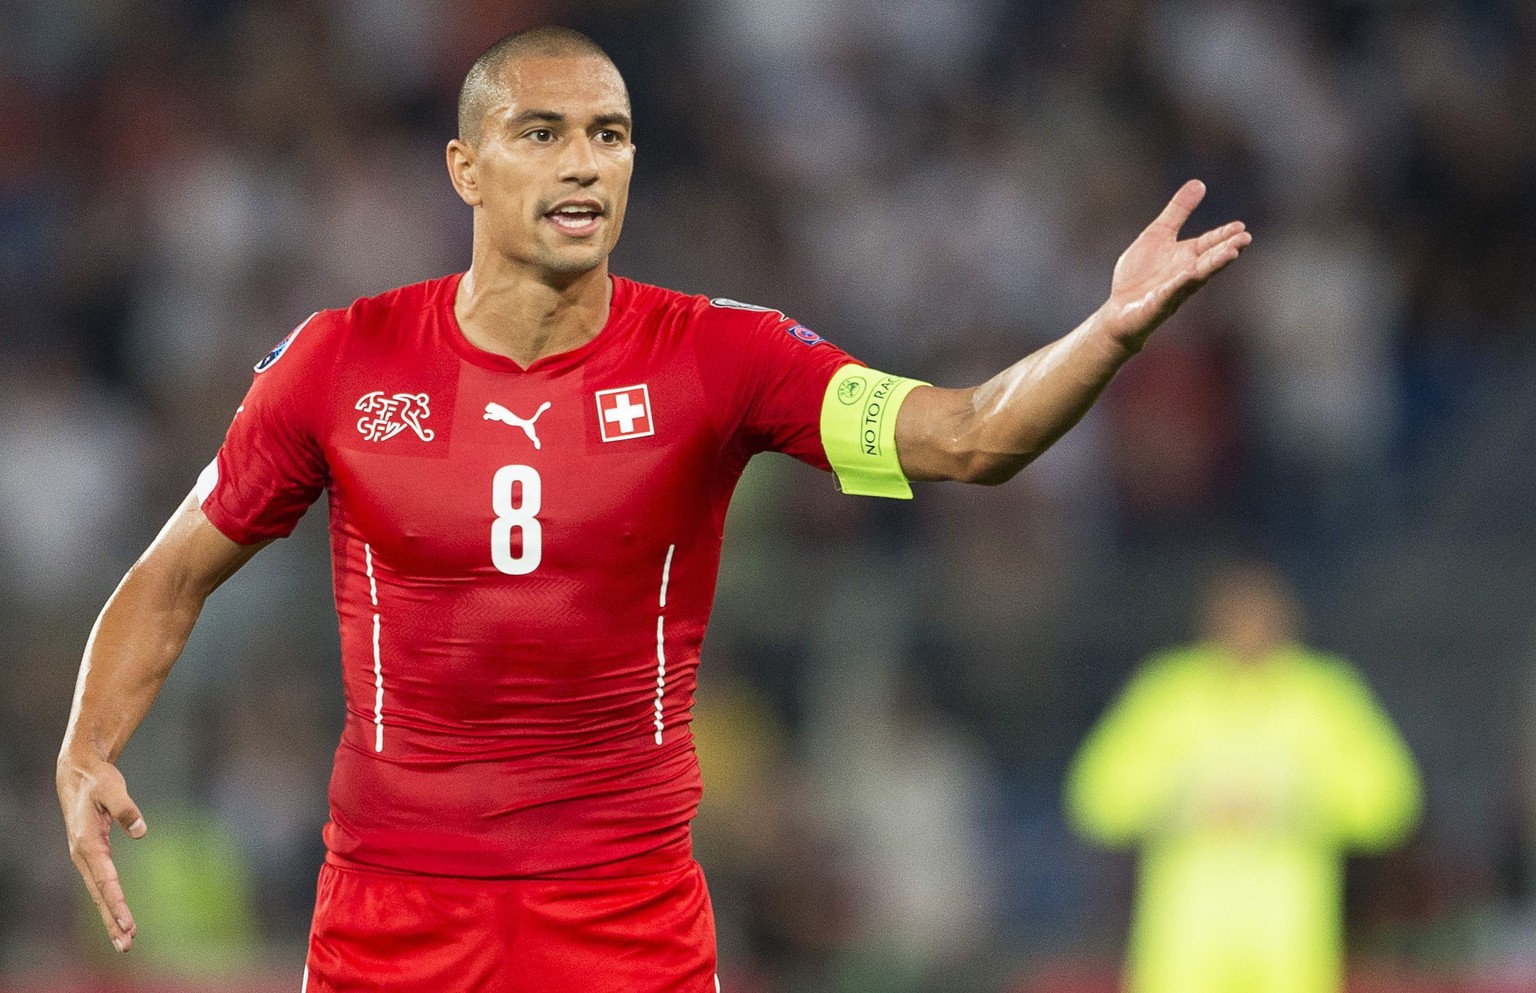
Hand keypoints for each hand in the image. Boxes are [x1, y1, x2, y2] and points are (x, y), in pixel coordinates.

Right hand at [57, 757, 146, 951]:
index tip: (127, 922)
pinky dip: (110, 903)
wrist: (77, 774)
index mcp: (86, 843)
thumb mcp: (112, 787)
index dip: (116, 902)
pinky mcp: (91, 855)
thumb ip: (126, 808)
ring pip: (99, 894)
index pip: (105, 879)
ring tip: (125, 942)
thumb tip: (140, 831)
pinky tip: (119, 918)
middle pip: (99, 895)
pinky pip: (101, 885)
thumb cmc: (97, 780)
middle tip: (126, 945)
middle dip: (113, 921)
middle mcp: (83, 855)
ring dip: (111, 918)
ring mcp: (85, 857)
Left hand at [1101, 180, 1250, 350]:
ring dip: (1213, 266)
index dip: (1224, 235)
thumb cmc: (1140, 274)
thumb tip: (1199, 183)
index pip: (1210, 243)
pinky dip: (1178, 284)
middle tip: (1245, 239)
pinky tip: (1188, 275)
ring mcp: (1173, 290)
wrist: (1119, 311)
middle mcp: (1185, 273)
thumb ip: (1178, 212)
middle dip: (1226, 250)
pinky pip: (1169, 293)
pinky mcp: (1157, 305)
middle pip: (1209, 260)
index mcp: (1187, 256)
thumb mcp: (1157, 234)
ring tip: (1230, 254)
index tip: (1241, 227)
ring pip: (1196, 277)